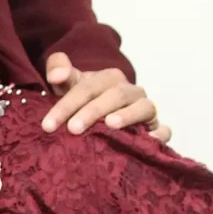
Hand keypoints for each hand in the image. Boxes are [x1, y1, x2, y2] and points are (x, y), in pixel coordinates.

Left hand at [42, 53, 170, 143]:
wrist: (106, 117)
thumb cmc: (84, 102)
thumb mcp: (69, 86)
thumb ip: (58, 71)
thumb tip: (56, 75)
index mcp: (109, 78)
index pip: (87, 87)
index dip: (66, 104)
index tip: (48, 125)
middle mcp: (130, 91)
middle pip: (115, 96)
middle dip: (92, 111)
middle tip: (72, 129)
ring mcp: (146, 109)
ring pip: (144, 107)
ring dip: (128, 115)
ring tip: (110, 125)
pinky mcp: (156, 128)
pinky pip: (164, 130)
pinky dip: (159, 135)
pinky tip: (146, 142)